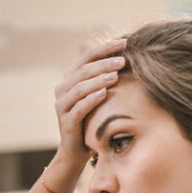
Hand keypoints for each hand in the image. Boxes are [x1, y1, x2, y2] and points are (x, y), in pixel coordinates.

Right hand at [50, 39, 126, 182]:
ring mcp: (62, 105)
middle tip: (123, 60)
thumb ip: (105, 78)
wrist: (77, 149)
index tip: (125, 42)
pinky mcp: (66, 121)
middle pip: (83, 70)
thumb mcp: (98, 95)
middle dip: (104, 63)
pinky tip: (105, 94)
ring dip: (99, 79)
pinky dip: (91, 99)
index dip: (105, 48)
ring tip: (116, 75)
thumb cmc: (92, 119)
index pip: (87, 56)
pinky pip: (78, 107)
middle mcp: (63, 88)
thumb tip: (130, 57)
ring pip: (79, 87)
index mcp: (70, 78)